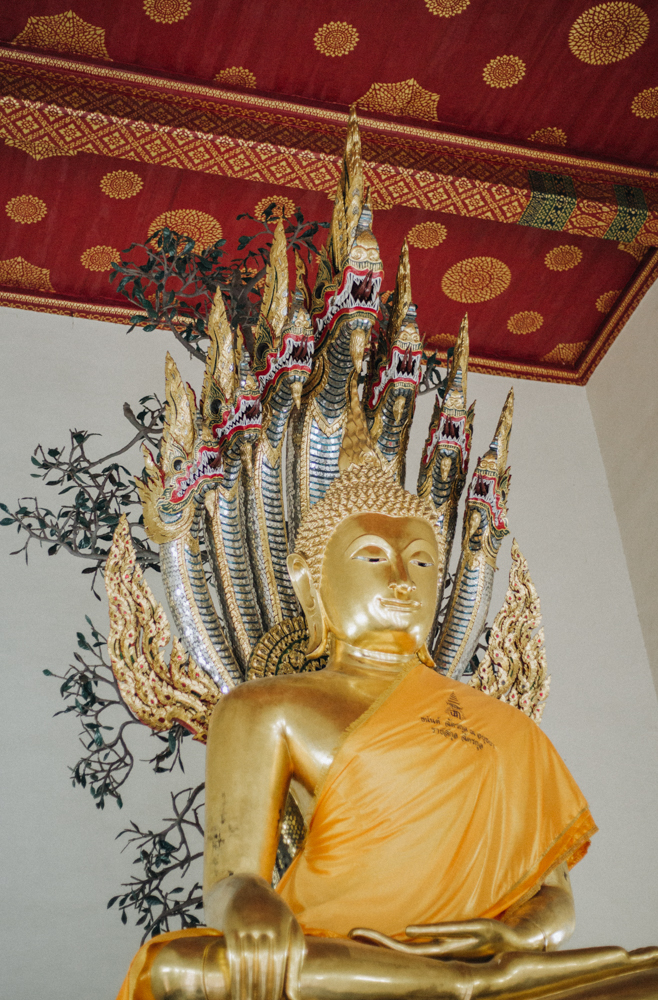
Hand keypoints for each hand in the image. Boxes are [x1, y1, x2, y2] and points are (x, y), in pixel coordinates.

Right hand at [205, 874, 305, 999]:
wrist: (246, 888)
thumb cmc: (274, 914)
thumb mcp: (291, 928)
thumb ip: (296, 958)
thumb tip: (295, 995)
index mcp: (282, 925)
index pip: (280, 961)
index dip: (277, 984)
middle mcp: (264, 924)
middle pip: (263, 964)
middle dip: (263, 990)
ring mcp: (246, 925)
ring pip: (247, 964)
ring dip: (248, 989)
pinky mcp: (231, 927)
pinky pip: (233, 957)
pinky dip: (235, 978)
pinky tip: (236, 993)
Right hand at [350, 918, 540, 958]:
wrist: (534, 933)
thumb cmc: (498, 933)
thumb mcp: (469, 928)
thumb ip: (449, 926)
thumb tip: (429, 915)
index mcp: (446, 952)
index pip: (405, 953)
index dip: (380, 946)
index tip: (354, 935)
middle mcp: (450, 953)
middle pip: (407, 955)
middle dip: (378, 945)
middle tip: (353, 934)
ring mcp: (463, 944)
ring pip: (425, 949)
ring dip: (397, 946)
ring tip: (372, 937)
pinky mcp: (480, 930)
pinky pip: (451, 931)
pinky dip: (431, 932)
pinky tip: (410, 930)